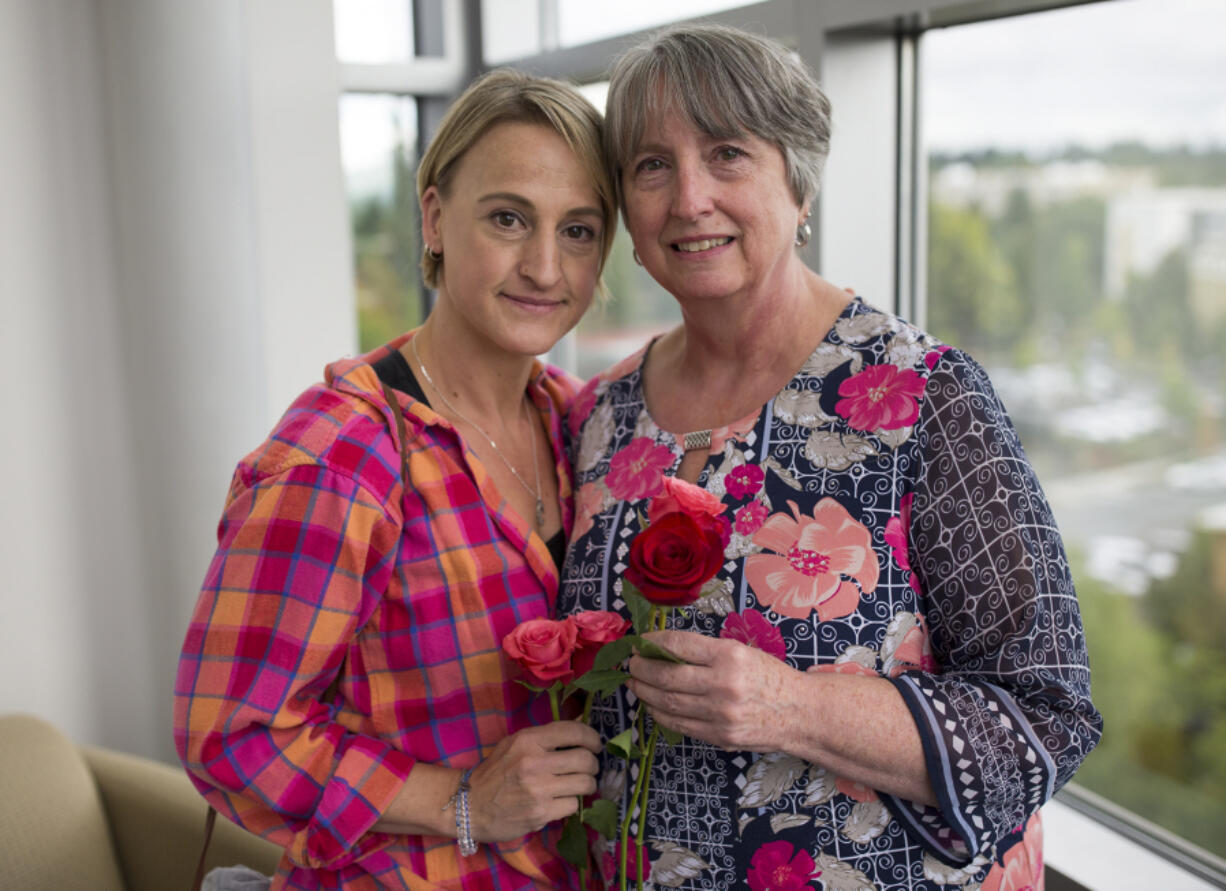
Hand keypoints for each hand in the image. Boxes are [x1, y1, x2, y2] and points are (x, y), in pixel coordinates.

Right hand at [466, 720, 600, 841]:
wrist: (469, 806)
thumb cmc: (495, 773)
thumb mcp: (514, 744)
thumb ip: (544, 737)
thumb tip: (580, 728)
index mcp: (528, 740)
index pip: (574, 732)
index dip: (592, 737)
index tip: (596, 745)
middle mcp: (535, 763)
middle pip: (585, 759)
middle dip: (593, 764)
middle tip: (589, 768)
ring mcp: (539, 790)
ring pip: (585, 784)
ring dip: (586, 785)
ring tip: (578, 785)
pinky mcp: (541, 814)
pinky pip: (573, 805)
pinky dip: (570, 803)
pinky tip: (560, 801)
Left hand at [627, 630, 797, 751]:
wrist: (799, 712)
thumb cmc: (769, 677)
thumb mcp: (742, 651)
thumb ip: (705, 651)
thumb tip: (663, 650)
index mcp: (729, 655)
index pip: (678, 645)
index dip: (652, 643)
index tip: (641, 643)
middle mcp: (723, 684)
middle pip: (667, 676)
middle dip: (641, 669)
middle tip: (631, 664)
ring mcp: (720, 713)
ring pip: (668, 702)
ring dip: (645, 692)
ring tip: (635, 683)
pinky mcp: (719, 736)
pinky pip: (679, 724)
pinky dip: (660, 714)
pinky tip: (653, 705)